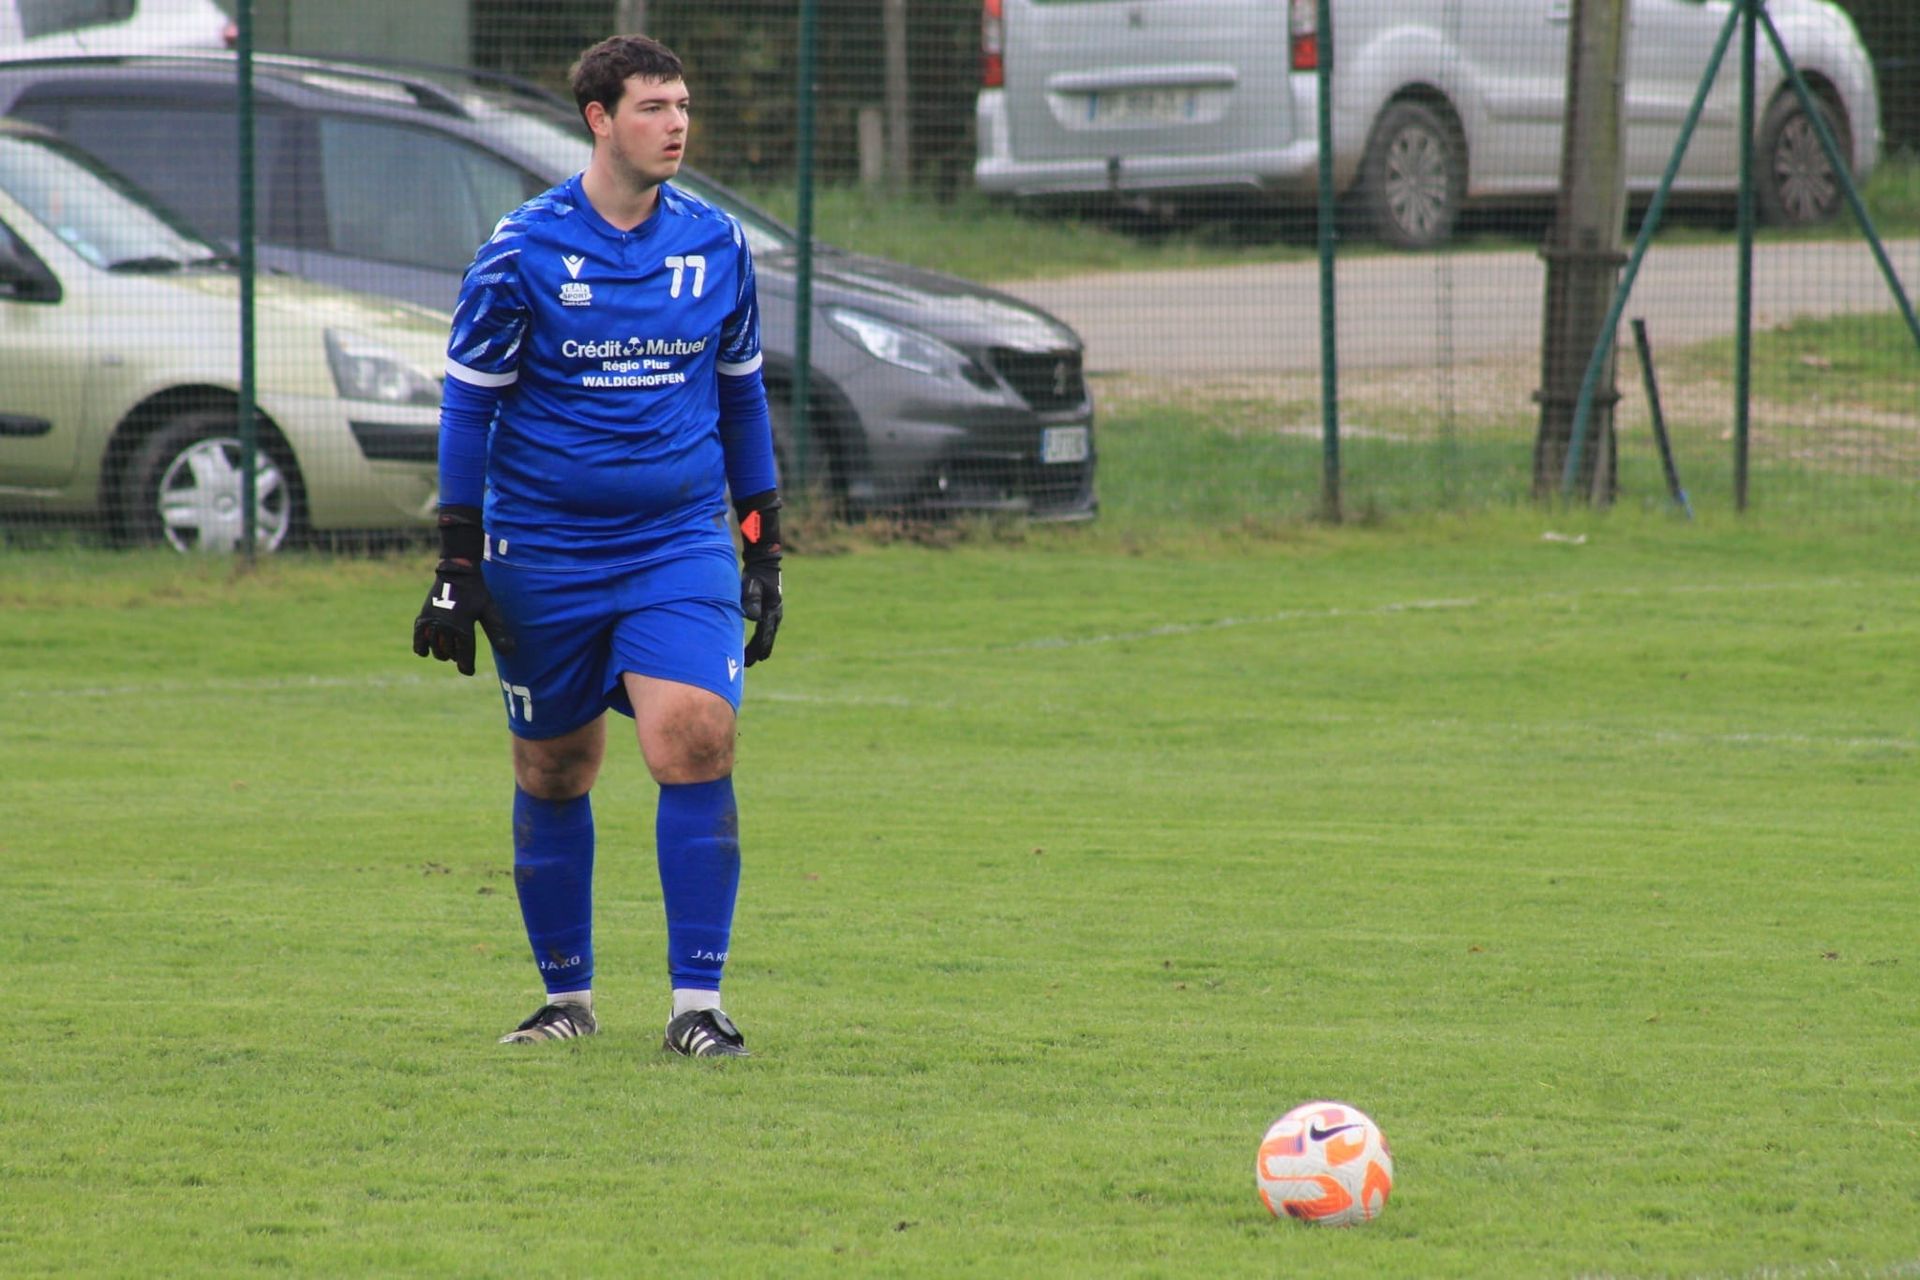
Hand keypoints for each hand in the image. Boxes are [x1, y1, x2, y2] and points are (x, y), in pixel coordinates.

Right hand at [410, 506, 514, 676]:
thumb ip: (498, 632)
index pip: (464, 657)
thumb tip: (510, 652)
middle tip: (461, 651)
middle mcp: (446, 627)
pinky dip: (422, 648)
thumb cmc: (476, 593)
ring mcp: (432, 623)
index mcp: (463, 628)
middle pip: (450, 655)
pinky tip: (427, 650)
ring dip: (442, 653)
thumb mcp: (490, 611)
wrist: (457, 573)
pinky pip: (419, 641)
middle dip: (456, 656)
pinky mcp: (423, 618)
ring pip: (436, 650)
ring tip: (449, 648)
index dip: (467, 667)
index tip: (468, 670)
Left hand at [736, 492, 782, 666]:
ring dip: (758, 647)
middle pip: (766, 638)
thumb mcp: (752, 585)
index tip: (752, 660)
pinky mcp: (768, 610)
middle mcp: (775, 615)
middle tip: (747, 665)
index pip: (765, 634)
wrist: (764, 563)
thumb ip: (751, 600)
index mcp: (772, 611)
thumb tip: (752, 618)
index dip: (758, 648)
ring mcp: (773, 613)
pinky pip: (764, 629)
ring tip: (750, 660)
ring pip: (766, 635)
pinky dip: (758, 639)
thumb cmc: (757, 574)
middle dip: (757, 652)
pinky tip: (751, 645)